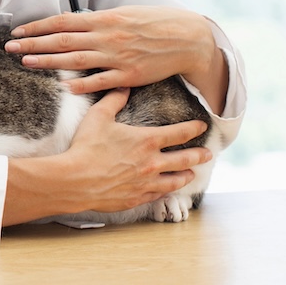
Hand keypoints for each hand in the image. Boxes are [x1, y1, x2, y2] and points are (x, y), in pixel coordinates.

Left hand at [5, 6, 218, 92]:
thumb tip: (74, 23)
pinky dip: (83, 84)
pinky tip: (65, 87)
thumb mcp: (124, 14)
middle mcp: (107, 36)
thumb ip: (99, 21)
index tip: (18, 30)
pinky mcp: (129, 75)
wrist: (187, 38)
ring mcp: (117, 56)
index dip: (38, 26)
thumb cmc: (155, 23)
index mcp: (104, 19)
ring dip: (49, 62)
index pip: (63, 22)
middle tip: (9, 46)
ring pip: (76, 60)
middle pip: (62, 40)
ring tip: (26, 62)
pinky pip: (102, 81)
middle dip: (33, 43)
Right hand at [54, 88, 211, 214]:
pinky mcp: (137, 198)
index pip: (179, 133)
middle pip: (185, 159)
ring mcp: (147, 183)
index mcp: (147, 140)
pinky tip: (167, 189)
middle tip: (209, 155)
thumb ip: (114, 100)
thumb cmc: (86, 146)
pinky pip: (158, 195)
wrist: (76, 180)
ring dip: (186, 176)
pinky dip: (166, 191)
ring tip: (192, 174)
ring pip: (175, 180)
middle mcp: (152, 163)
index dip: (193, 129)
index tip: (203, 127)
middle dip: (199, 156)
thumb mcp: (98, 116)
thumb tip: (123, 87)